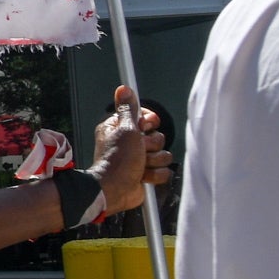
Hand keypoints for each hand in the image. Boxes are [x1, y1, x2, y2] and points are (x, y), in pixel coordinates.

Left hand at [83, 87, 172, 218]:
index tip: (145, 126)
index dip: (150, 122)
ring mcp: (140, 159)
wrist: (114, 189)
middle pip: (158, 136)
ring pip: (164, 154)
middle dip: (151, 145)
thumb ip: (128, 109)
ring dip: (153, 161)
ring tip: (139, 166)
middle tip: (139, 150)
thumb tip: (124, 89)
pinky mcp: (147, 174)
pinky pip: (164, 170)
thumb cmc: (117, 159)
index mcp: (122, 128)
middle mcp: (131, 143)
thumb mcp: (125, 129)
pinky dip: (155, 175)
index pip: (147, 117)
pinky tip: (142, 177)